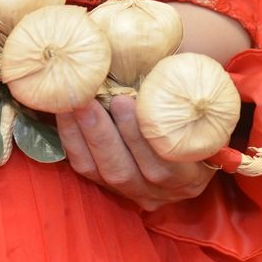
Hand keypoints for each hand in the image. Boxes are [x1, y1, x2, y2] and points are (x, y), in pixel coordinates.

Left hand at [55, 95, 213, 211]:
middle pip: (126, 173)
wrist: (189, 136)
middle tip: (89, 101)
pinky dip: (74, 141)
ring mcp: (134, 193)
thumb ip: (181, 98)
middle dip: (104, 136)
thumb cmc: (193, 118)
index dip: (141, 137)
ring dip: (85, 137)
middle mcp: (161, 192)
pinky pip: (87, 169)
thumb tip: (163, 68)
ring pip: (103, 173)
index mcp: (190, 177)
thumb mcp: (195, 111)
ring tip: (75, 105)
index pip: (164, 166)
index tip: (123, 100)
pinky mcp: (110, 188)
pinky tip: (66, 115)